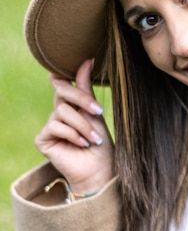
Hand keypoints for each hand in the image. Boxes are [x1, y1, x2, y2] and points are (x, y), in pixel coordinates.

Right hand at [35, 59, 114, 193]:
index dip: (67, 76)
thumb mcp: (95, 113)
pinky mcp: (42, 139)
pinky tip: (82, 144)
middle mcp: (58, 114)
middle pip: (61, 92)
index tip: (85, 62)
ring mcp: (50, 126)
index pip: (64, 85)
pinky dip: (72, 134)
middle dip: (81, 99)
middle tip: (97, 111)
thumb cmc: (101, 143)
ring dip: (82, 125)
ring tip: (93, 139)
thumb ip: (86, 89)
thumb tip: (87, 60)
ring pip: (62, 112)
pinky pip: (54, 126)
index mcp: (71, 105)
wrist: (99, 169)